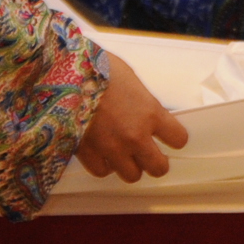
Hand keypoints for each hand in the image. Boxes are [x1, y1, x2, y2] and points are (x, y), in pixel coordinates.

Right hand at [76, 51, 187, 181]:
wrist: (65, 75)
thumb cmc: (97, 67)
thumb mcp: (130, 78)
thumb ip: (141, 100)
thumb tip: (144, 109)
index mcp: (150, 112)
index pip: (178, 138)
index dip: (174, 137)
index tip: (169, 136)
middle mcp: (135, 135)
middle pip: (158, 167)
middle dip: (156, 161)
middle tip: (149, 153)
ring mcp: (112, 148)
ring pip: (132, 175)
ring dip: (129, 165)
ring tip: (123, 153)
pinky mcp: (89, 154)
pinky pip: (103, 171)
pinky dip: (104, 165)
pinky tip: (102, 152)